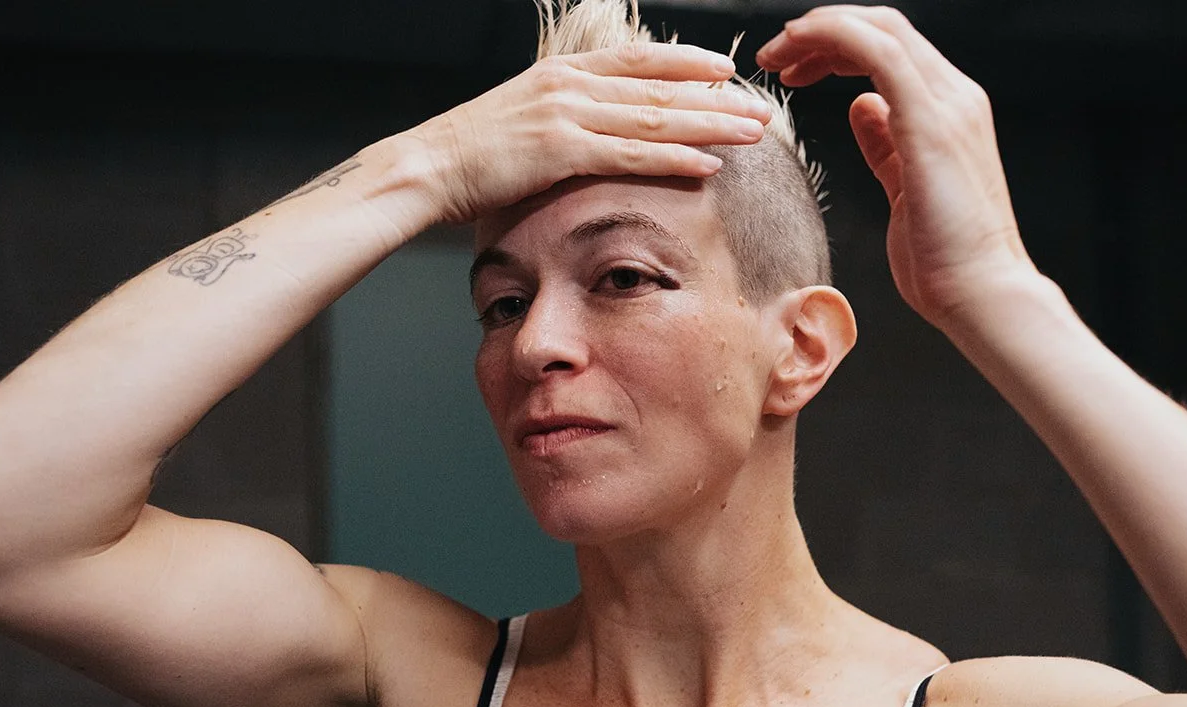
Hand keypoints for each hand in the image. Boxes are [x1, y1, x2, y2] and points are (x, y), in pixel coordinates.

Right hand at [409, 43, 770, 224]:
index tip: (725, 71)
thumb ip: (562, 118)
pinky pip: (631, 156)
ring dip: (709, 126)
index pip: (639, 60)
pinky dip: (674, 159)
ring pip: (654, 119)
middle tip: (759, 109)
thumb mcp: (522, 120)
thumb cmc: (471, 154)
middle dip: (715, 99)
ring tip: (751, 134)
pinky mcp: (561, 151)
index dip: (687, 63)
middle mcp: (570, 85)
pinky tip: (709, 165)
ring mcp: (567, 115)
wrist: (427, 167)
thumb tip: (593, 133)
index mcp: (562, 73)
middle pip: (659, 89)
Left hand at [756, 6, 1033, 325]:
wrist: (982, 295)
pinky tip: (797, 56)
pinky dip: (833, 39)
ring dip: (819, 31)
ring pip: (880, 29)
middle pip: (884, 27)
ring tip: (776, 57)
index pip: (892, 47)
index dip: (838, 44)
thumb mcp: (903, 188)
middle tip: (776, 58)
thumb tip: (863, 107)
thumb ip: (885, 143)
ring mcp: (948, 105)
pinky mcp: (930, 123)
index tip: (794, 69)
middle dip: (822, 31)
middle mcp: (956, 97)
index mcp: (951, 110)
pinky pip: (877, 54)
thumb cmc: (945, 261)